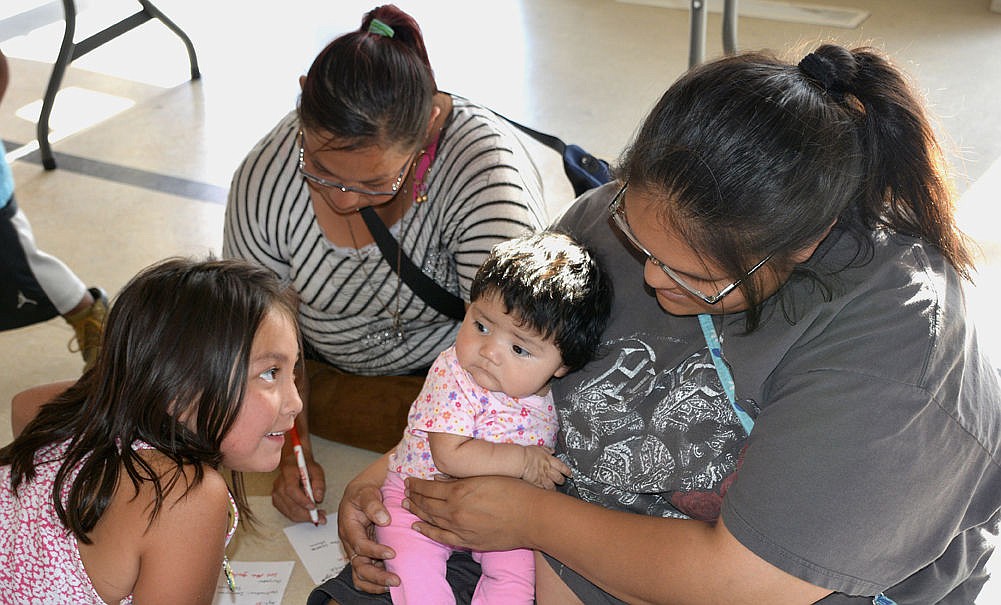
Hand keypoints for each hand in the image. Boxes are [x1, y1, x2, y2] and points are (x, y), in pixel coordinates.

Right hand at [271, 450, 326, 522]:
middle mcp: (279, 484)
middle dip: (306, 514)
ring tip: (316, 516)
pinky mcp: (276, 500)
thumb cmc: (305, 466)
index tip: (314, 506)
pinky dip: (298, 516)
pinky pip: (286, 513)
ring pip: (288, 512)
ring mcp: (276, 493)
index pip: (291, 490)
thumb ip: (319, 483)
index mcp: (288, 473)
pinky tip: (307, 514)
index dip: (302, 501)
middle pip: (290, 504)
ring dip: (303, 517)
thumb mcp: (316, 470)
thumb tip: (318, 498)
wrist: (294, 463)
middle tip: (320, 516)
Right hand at [338, 480, 399, 592]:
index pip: (360, 546)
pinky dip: (376, 581)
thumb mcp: (366, 492)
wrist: (363, 493)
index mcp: (349, 528)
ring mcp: (357, 551)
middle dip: (377, 576)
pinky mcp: (365, 554)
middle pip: (359, 567)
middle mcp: (351, 543)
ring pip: (361, 575)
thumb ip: (373, 504)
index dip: (375, 551)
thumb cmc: (363, 492)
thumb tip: (383, 519)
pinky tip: (390, 580)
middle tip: (396, 579)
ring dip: (376, 583)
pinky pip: (367, 574)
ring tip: (394, 583)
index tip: (392, 553)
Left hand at [403, 475, 536, 551]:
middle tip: (404, 493)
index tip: (409, 481)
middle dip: (413, 497)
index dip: (416, 484)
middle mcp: (455, 511)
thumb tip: (438, 479)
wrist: (531, 517)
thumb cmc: (513, 491)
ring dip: (416, 512)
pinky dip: (427, 532)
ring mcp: (460, 529)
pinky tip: (418, 527)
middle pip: (426, 504)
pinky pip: (441, 538)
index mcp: (458, 492)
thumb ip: (459, 478)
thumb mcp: (485, 476)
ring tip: (407, 506)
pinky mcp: (468, 542)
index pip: (428, 488)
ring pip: (430, 520)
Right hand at [519, 446, 570, 488]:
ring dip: (553, 487)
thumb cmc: (527, 453)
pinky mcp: (536, 482)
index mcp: (550, 460)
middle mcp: (548, 469)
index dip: (567, 471)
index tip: (570, 474)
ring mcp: (542, 477)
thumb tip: (552, 450)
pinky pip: (542, 488)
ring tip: (554, 489)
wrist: (520, 459)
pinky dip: (544, 490)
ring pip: (552, 485)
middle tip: (562, 481)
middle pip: (559, 477)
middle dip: (562, 480)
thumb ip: (547, 449)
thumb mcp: (539, 448)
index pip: (562, 467)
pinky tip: (544, 491)